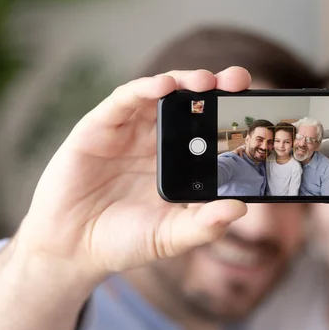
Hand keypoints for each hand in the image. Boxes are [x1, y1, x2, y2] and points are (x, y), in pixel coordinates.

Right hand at [12, 67, 250, 282]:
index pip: (211, 130)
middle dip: (217, 87)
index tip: (257, 109)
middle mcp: (159, 141)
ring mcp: (130, 132)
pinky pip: (125, 100)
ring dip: (185, 82)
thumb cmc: (125, 240)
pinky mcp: (99, 127)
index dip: (232, 116)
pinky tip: (163, 86)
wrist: (71, 248)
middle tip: (240, 81)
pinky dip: (145, 88)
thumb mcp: (171, 236)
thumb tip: (241, 208)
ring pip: (162, 94)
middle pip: (192, 103)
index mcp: (181, 162)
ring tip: (207, 81)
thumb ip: (204, 225)